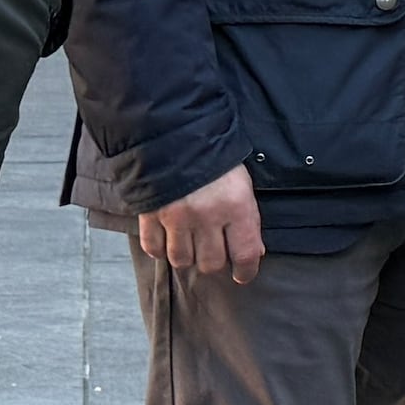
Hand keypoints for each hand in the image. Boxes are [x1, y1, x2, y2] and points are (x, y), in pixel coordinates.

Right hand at [134, 160, 264, 282]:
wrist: (174, 130)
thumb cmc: (214, 156)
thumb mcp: (241, 183)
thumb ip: (247, 219)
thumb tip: (253, 252)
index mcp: (236, 205)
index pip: (245, 254)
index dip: (246, 271)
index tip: (242, 275)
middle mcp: (206, 215)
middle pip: (211, 263)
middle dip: (213, 260)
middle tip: (212, 248)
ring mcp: (176, 217)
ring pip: (181, 260)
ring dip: (187, 256)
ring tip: (189, 242)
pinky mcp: (150, 214)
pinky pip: (153, 248)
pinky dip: (159, 249)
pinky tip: (166, 240)